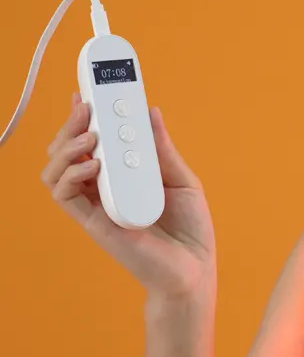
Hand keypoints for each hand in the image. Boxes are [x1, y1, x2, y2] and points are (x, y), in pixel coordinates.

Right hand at [41, 93, 216, 300]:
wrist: (195, 267)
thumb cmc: (189, 228)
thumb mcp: (181, 179)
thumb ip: (162, 149)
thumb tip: (150, 111)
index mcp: (124, 174)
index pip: (94, 140)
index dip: (85, 115)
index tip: (87, 89)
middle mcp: (105, 187)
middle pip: (68, 149)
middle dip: (72, 123)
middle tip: (87, 105)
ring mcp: (97, 204)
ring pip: (56, 170)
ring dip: (66, 146)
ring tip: (91, 134)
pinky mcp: (94, 223)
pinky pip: (66, 197)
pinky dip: (71, 176)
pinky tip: (92, 165)